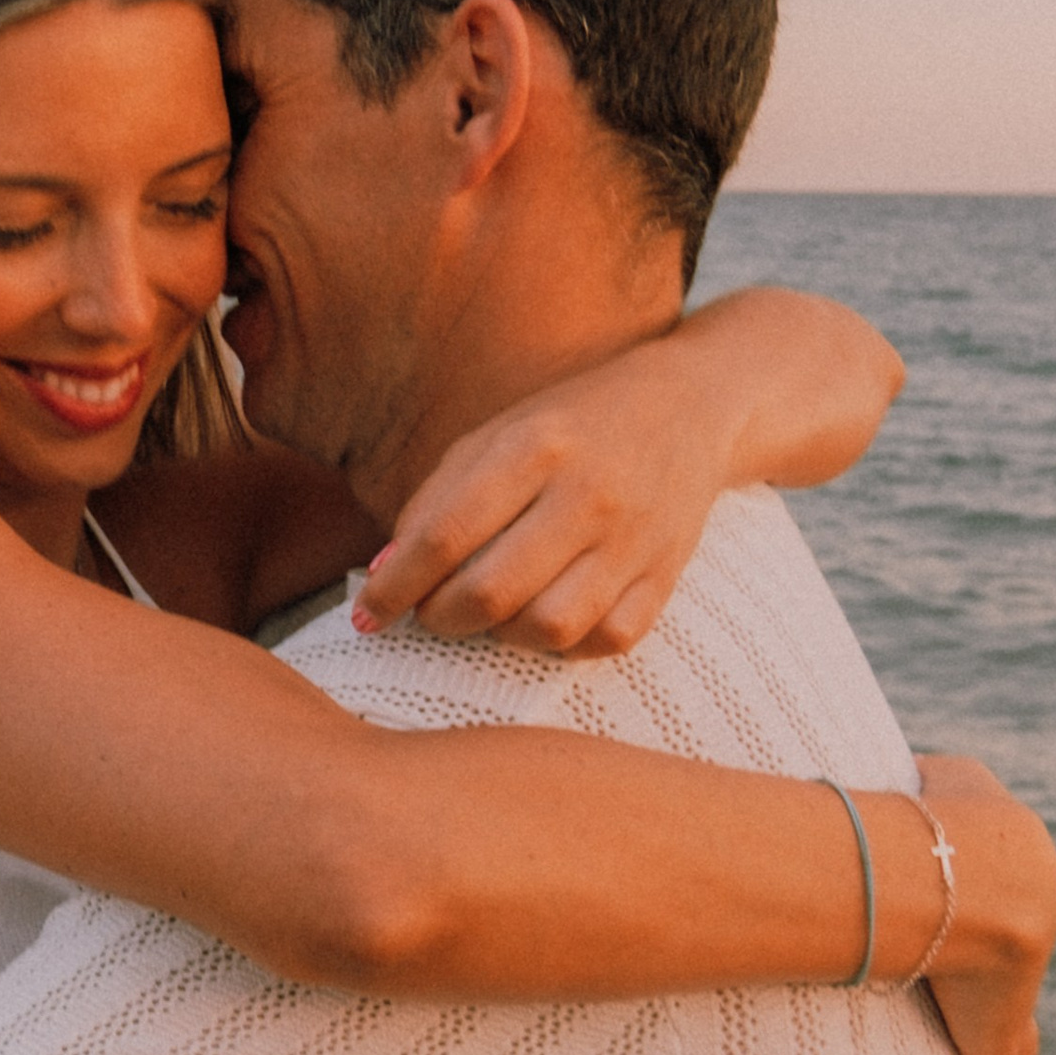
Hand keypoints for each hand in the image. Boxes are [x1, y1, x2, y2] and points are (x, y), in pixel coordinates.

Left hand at [354, 365, 725, 659]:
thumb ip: (436, 501)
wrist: (689, 408)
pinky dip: (565, 646)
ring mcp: (632, 540)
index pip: (445, 536)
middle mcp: (587, 494)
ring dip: (501, 636)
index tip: (366, 617)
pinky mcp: (665, 575)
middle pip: (490, 592)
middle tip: (429, 613)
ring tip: (490, 613)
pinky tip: (546, 618)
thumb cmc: (571, 426)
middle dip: (439, 618)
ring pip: (547, 629)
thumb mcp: (496, 437)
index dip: (394, 587)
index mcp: (535, 447)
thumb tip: (386, 575)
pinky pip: (604, 640)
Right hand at [905, 757, 1055, 1054]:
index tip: (987, 934)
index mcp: (1018, 893)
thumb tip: (911, 772)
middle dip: (1018, 998)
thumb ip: (935, 776)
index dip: (997, 926)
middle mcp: (1022, 952)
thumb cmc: (951, 822)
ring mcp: (1012, 1002)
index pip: (1012, 915)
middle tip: (1015, 1016)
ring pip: (1018, 1037)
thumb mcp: (951, 776)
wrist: (981, 878)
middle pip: (1023, 981)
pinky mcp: (994, 1043)